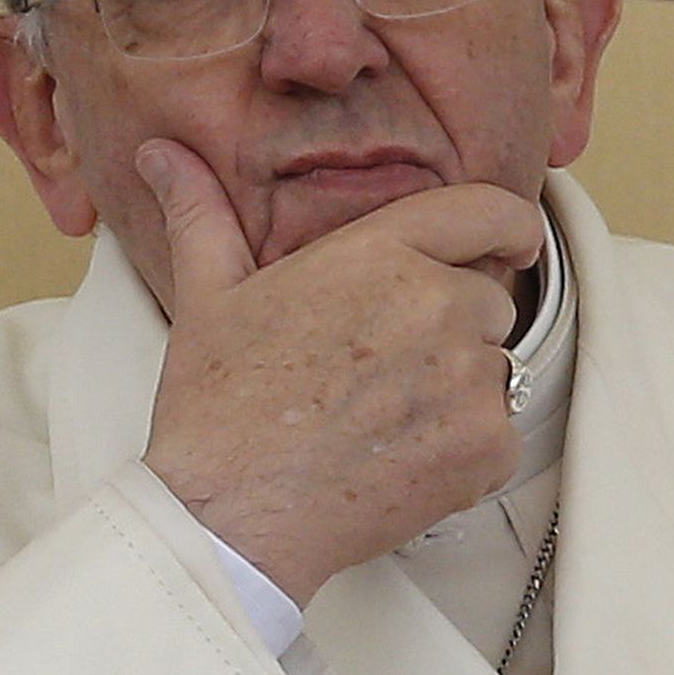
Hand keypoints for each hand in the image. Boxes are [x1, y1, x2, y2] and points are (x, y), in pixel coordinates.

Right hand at [134, 139, 542, 606]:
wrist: (231, 519)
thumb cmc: (221, 412)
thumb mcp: (207, 296)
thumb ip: (201, 212)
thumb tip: (163, 155)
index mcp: (378, 253)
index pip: (489, 210)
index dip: (507, 226)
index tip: (509, 242)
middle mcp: (434, 304)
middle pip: (489, 296)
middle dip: (452, 325)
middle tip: (382, 367)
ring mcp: (467, 377)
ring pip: (497, 366)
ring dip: (459, 387)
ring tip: (382, 415)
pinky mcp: (486, 444)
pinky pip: (503, 431)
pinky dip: (467, 447)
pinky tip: (401, 455)